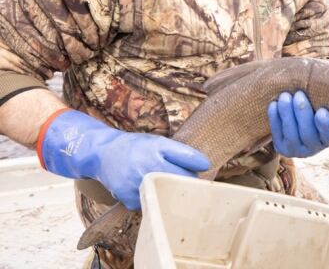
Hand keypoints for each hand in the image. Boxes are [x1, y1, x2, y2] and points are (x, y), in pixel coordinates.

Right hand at [39, 109, 209, 209]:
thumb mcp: (160, 142)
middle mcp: (147, 171)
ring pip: (168, 196)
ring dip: (171, 191)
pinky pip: (153, 204)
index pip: (188, 168)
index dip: (199, 169)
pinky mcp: (131, 202)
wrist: (104, 155)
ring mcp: (138, 188)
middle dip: (186, 182)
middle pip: (180, 184)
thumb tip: (205, 165)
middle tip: (184, 177)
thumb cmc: (137, 147)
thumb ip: (183, 153)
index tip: (202, 169)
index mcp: (157, 153)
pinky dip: (156, 198)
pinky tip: (149, 188)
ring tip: (164, 180)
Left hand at [268, 90, 328, 157]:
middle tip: (298, 94)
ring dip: (286, 114)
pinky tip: (274, 104)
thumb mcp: (324, 103)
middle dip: (302, 113)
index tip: (322, 111)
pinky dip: (275, 118)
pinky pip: (277, 134)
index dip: (326, 125)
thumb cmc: (316, 105)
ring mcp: (297, 151)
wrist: (297, 119)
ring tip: (284, 96)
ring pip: (291, 135)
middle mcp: (315, 148)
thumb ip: (327, 97)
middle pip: (308, 134)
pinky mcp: (282, 148)